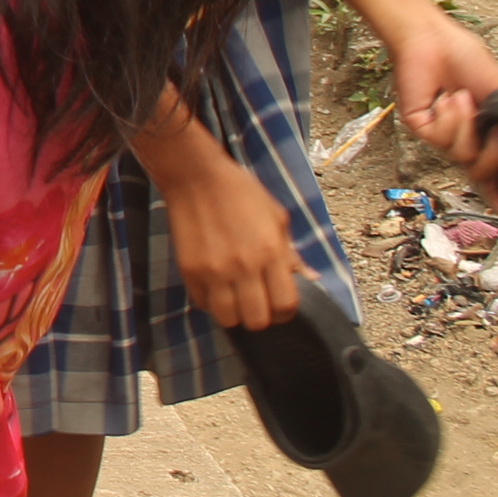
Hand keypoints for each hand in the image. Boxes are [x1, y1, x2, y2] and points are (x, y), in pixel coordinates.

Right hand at [156, 134, 303, 329]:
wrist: (195, 176)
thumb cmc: (240, 192)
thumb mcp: (276, 217)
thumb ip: (291, 252)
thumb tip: (308, 278)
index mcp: (271, 252)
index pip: (285, 305)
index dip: (285, 312)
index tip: (279, 306)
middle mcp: (244, 266)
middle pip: (257, 320)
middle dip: (261, 316)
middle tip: (257, 303)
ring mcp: (214, 270)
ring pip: (228, 319)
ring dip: (234, 313)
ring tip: (234, 299)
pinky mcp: (189, 270)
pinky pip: (202, 303)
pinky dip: (210, 302)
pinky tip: (215, 287)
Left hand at [387, 10, 497, 183]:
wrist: (436, 41)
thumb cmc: (465, 59)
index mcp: (484, 131)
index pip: (492, 170)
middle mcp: (462, 137)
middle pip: (481, 171)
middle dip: (494, 156)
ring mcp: (440, 134)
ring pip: (462, 156)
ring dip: (467, 125)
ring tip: (462, 97)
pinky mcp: (420, 127)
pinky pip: (441, 139)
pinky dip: (450, 118)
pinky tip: (447, 98)